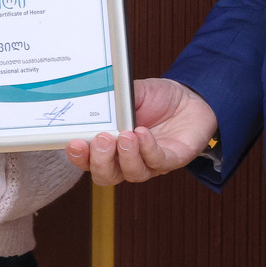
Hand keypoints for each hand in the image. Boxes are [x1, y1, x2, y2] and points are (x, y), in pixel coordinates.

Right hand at [65, 77, 217, 184]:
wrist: (191, 98)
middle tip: (102, 139)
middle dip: (100, 160)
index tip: (74, 143)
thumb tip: (96, 94)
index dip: (78, 156)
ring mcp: (148, 163)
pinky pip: (157, 162)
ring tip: (126, 135)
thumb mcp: (132, 91)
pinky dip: (148, 149)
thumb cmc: (157, 98)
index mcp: (110, 144)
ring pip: (131, 173)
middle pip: (105, 175)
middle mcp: (126, 159)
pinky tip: (143, 133)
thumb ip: (114, 96)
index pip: (87, 159)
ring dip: (126, 156)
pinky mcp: (171, 160)